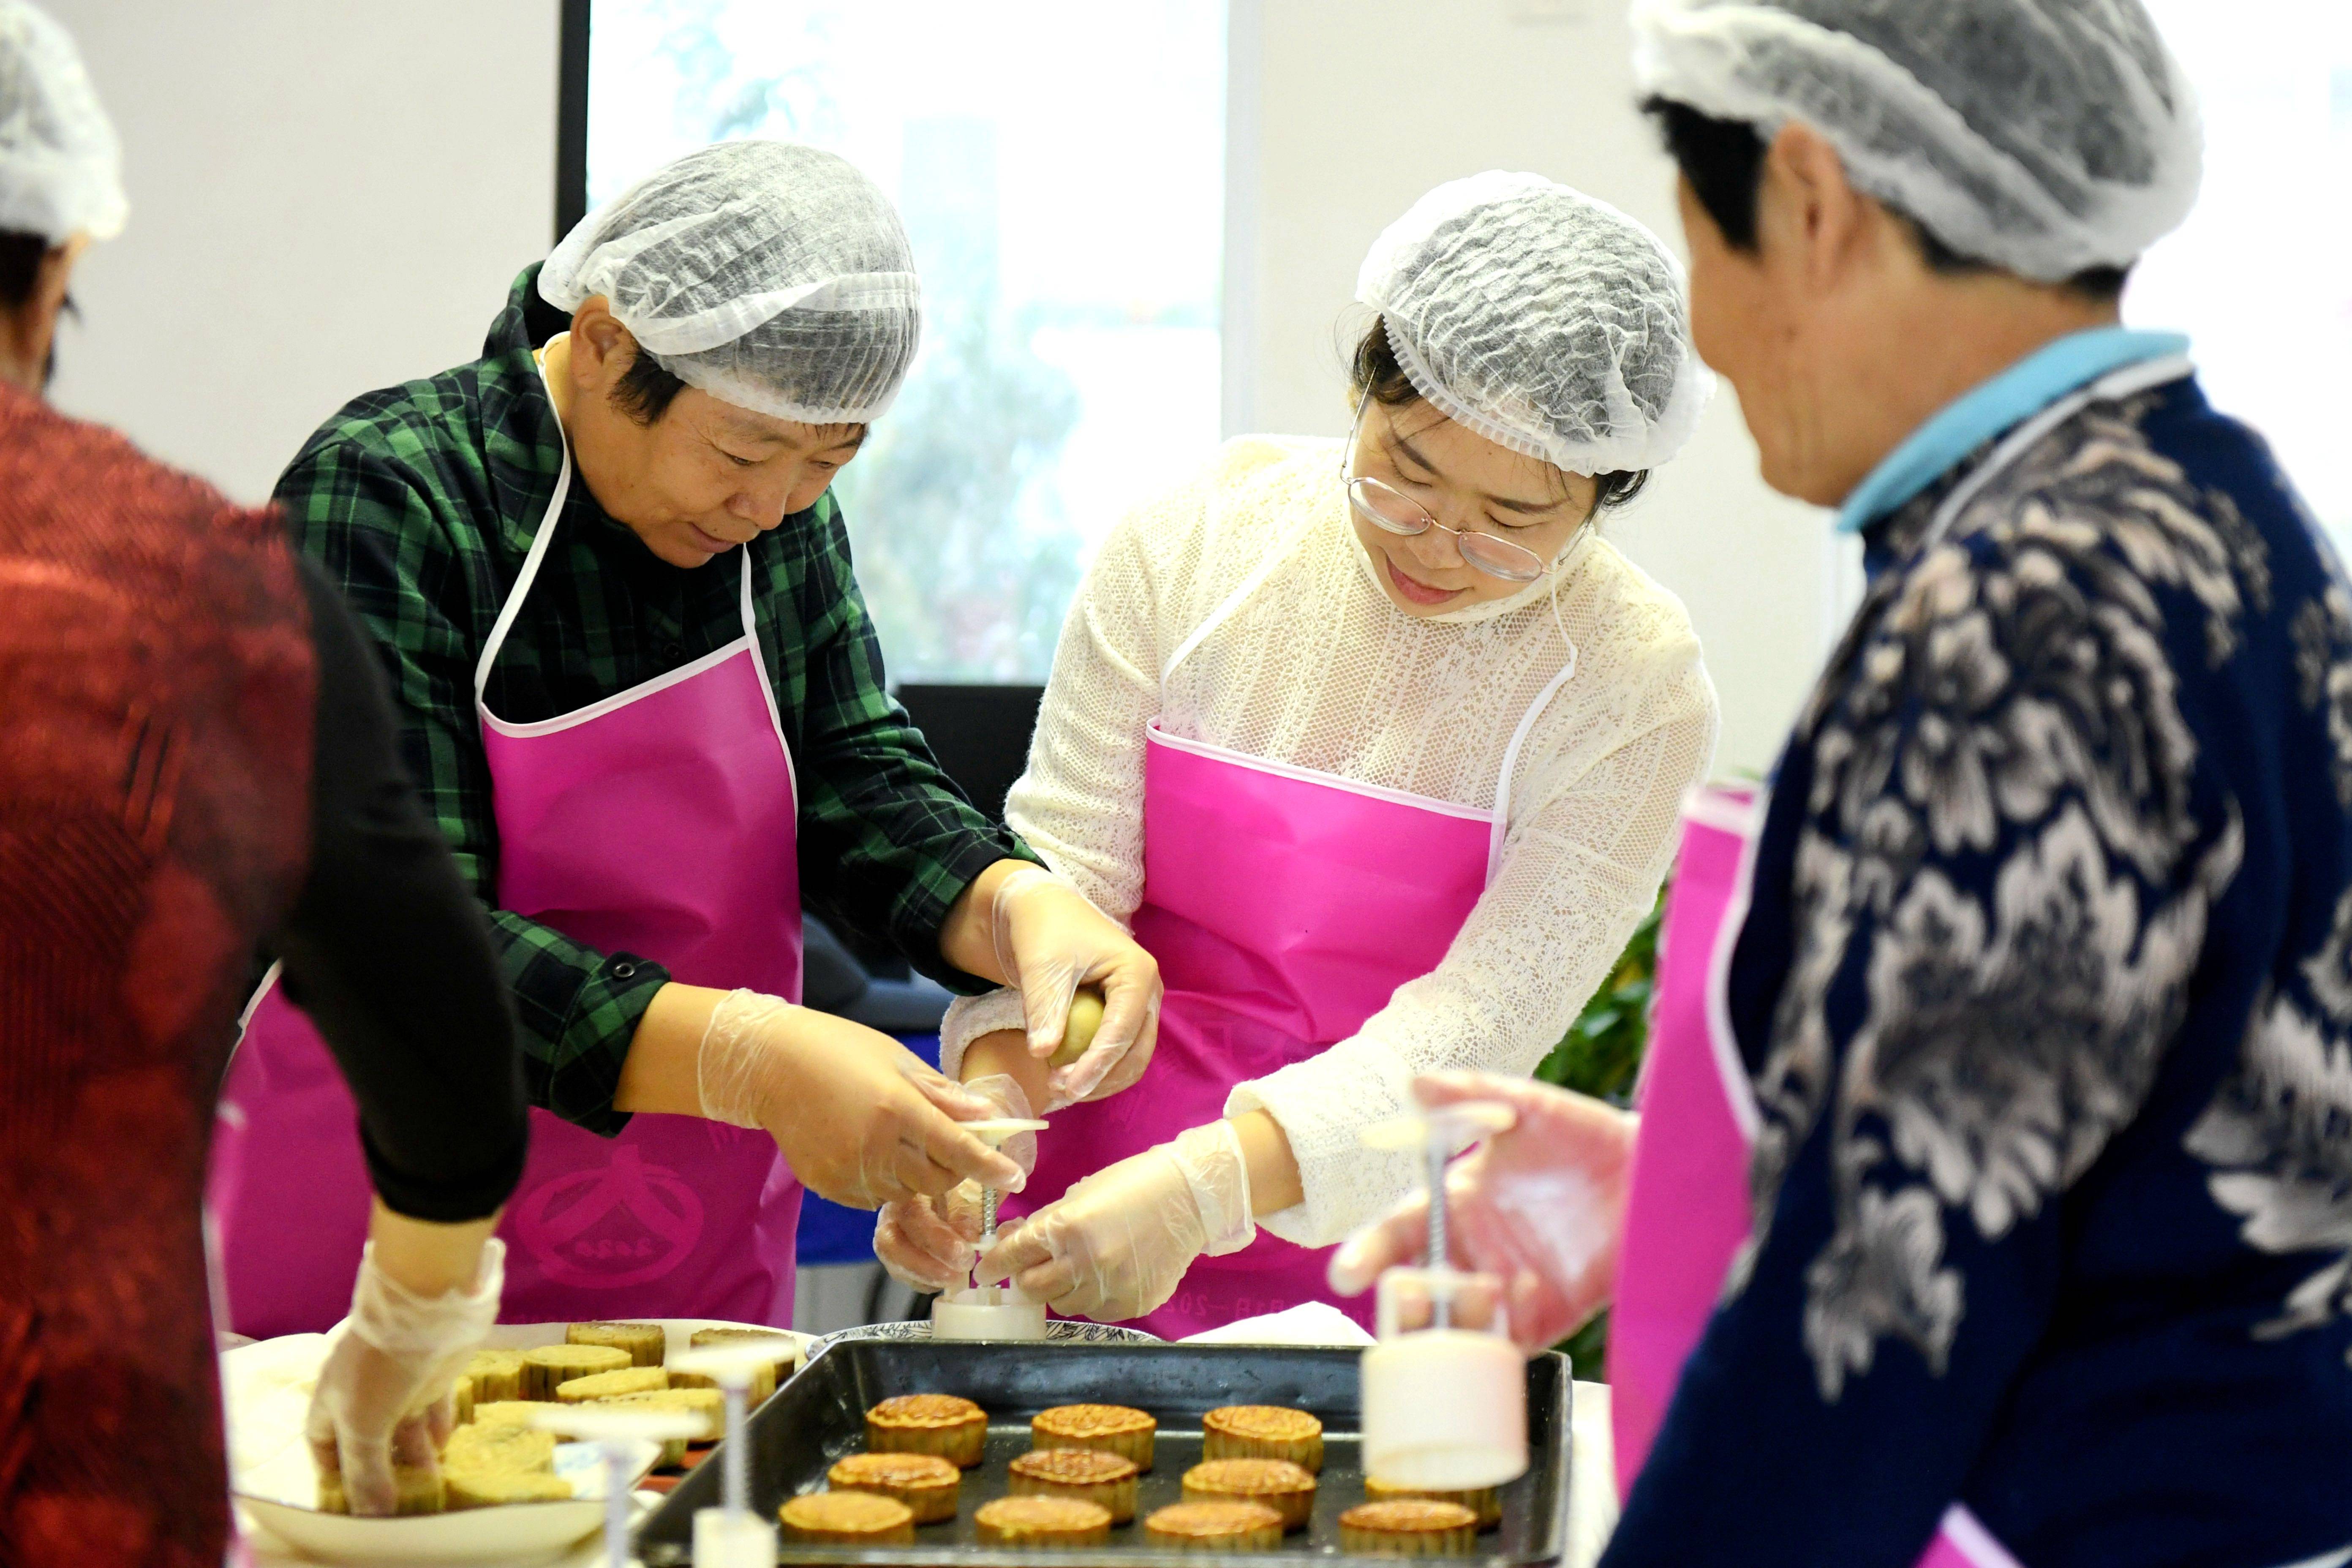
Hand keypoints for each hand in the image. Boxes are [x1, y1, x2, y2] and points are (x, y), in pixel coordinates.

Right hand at [305, 1221, 501, 1514]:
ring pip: (403, 1426)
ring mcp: (399, 1379)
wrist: (427, 1306)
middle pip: (368, 1440)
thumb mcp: (364, 1424)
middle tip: (400, 1502)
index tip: (351, 1503)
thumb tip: (370, 1516)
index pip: (324, 1445)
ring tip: (429, 1483)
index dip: (335, 1473)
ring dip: (414, 1455)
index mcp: (332, 1401)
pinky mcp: (433, 1369)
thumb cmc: (381, 1366)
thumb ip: (366, 1471)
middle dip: (382, 1471)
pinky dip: (436, 1426)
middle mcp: (363, 1392)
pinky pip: (432, 1405)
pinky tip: (444, 1445)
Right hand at [697, 990, 1023, 1207]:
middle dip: (954, 1171)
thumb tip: (986, 1117)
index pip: (957, 1148)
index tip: (1015, 1178)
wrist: (770, 1064)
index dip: (990, 1166)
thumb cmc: (840, 1049)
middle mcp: (873, 1144)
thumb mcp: (898, 1059)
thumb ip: (943, 1094)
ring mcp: (847, 1168)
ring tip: (905, 1143)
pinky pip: (873, 1198)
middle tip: (953, 1150)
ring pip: (905, 1193)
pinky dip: (887, 1183)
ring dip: (918, 1177)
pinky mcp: (828, 1184)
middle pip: (935, 1180)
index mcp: (896, 1106)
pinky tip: (876, 1153)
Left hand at [980, 1120, 1250, 1321]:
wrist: (1190, 1199)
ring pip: (1063, 1304)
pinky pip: (1095, 1310)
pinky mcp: (1131, 1305)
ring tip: (1078, 1264)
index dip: (994, 1265)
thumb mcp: (1079, 1196)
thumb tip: (1006, 1242)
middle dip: (1025, 1278)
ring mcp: (1110, 1289)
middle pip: (1032, 1289)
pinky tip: (1104, 1274)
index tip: (985, 1272)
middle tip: (1032, 1266)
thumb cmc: (1131, 1185)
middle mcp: (1087, 1264)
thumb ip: (1042, 1223)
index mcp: (1068, 1228)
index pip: (1013, 1256)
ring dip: (1060, 1287)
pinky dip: (1090, 1296)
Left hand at [990, 866, 1161, 1105]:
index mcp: (1137, 972)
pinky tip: (1068, 1076)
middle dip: (1102, 1078)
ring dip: (1102, 1079)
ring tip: (1060, 1086)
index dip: (1097, 1064)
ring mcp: (1141, 1005)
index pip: (1123, 1030)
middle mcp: (1149, 991)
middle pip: (1137, 1051)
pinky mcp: (1126, 1015)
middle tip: (1060, 1090)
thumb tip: (1043, 1054)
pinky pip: (1122, 1052)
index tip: (1068, 1088)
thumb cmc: (1046, 932)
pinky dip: (1100, 1070)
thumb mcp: (1042, 968)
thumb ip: (1045, 1010)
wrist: (1045, 914)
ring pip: (1133, 1058)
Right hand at [1327, 1072, 1634, 1352]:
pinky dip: (1504, 1334)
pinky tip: (1517, 1299)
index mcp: (1456, 1205)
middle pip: (1418, 1290)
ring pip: (1458, 1325)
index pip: (1398, 1234)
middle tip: (1407, 1299)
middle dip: (1402, 1303)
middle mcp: (1473, 1252)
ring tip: (1473, 1292)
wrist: (1654, 1170)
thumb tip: (1414, 1084)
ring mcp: (1508, 1287)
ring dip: (1453, 1320)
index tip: (1347, 1272)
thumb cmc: (1585, 1135)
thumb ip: (1472, 1095)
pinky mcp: (1549, 1314)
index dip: (1370, 1253)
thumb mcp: (1527, 1107)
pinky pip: (1513, 1340)